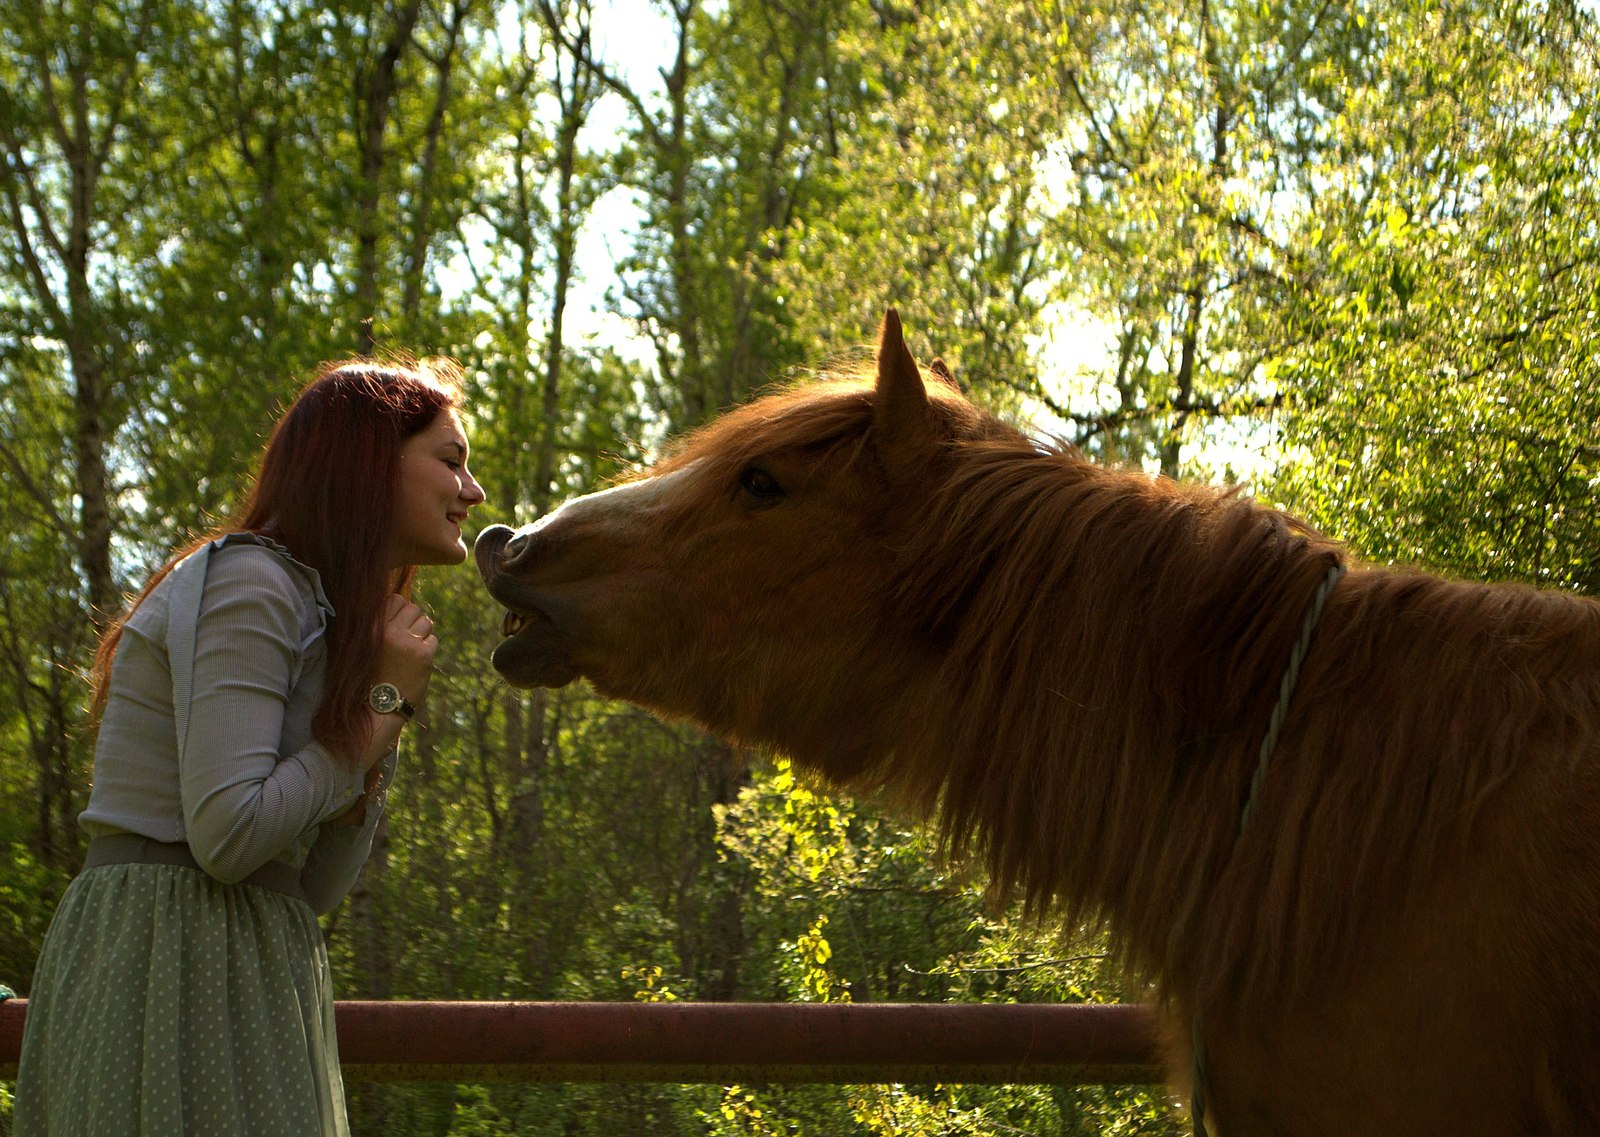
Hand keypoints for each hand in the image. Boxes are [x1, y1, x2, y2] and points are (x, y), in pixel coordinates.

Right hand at [375, 594, 437, 708]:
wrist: (378, 705)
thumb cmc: (367, 676)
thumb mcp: (363, 646)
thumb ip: (376, 625)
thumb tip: (397, 604)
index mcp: (373, 627)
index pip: (395, 599)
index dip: (399, 609)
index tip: (398, 621)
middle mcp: (391, 631)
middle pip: (414, 608)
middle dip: (413, 620)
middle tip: (407, 636)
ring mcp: (410, 643)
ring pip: (426, 622)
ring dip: (422, 633)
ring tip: (411, 648)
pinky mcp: (425, 655)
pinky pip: (433, 639)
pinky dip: (428, 647)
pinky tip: (417, 660)